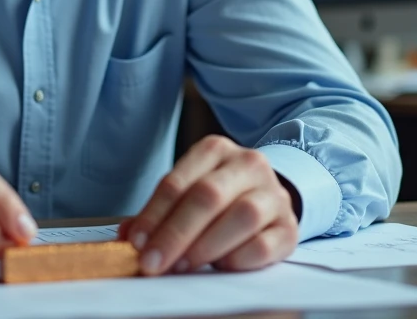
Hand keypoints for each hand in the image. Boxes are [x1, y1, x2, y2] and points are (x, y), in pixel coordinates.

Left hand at [119, 135, 298, 275]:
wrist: (268, 196)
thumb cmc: (220, 197)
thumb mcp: (188, 191)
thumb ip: (159, 213)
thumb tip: (127, 237)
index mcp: (215, 150)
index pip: (177, 181)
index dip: (154, 214)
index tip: (136, 242)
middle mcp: (248, 164)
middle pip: (208, 196)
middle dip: (175, 234)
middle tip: (153, 263)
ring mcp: (273, 194)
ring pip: (242, 216)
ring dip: (206, 246)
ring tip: (183, 266)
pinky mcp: (289, 226)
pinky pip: (266, 244)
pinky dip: (239, 259)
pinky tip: (221, 266)